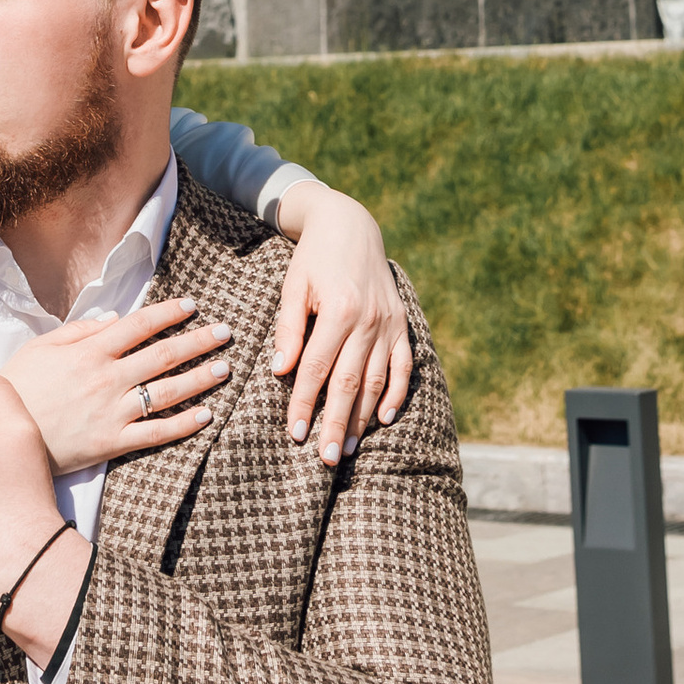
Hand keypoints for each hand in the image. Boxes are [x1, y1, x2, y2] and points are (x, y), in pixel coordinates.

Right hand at [0, 293, 231, 473]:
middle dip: (199, 341)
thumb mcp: (41, 347)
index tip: (192, 306)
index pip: (140, 325)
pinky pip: (155, 433)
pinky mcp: (112, 443)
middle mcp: (107, 378)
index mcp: (90, 351)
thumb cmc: (18, 387)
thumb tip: (114, 319)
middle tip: (225, 333)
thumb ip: (79, 330)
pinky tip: (206, 416)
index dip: (169, 313)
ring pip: (167, 392)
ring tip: (223, 368)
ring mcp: (112, 412)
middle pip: (164, 355)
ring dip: (200, 378)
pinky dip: (183, 425)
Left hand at [270, 188, 413, 464]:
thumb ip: (288, 328)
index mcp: (339, 310)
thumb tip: (280, 370)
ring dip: (362, 417)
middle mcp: (369, 320)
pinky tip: (384, 418)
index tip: (295, 434)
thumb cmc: (313, 258)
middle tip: (324, 458)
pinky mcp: (402, 323)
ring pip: (377, 380)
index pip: (317, 369)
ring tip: (346, 446)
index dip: (305, 403)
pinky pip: (404, 366)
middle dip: (335, 423)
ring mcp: (389, 324)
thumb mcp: (293, 286)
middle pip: (349, 382)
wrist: (351, 225)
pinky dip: (396, 394)